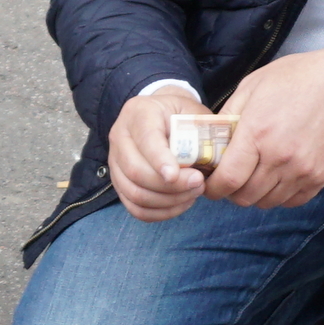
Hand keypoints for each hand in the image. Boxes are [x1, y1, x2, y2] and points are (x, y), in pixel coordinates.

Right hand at [106, 84, 209, 222]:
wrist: (162, 115)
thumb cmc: (181, 114)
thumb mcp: (193, 112)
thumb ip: (199, 133)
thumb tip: (208, 161)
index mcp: (139, 112)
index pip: (146, 139)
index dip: (160, 160)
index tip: (176, 175)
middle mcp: (120, 136)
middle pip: (136, 171)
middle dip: (170, 186)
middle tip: (199, 184)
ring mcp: (115, 161)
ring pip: (134, 193)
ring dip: (168, 201)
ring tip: (194, 193)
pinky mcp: (119, 182)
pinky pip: (135, 208)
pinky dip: (160, 212)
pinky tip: (181, 203)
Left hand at [203, 37, 323, 211]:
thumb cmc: (298, 78)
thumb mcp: (252, 86)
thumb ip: (228, 116)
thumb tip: (210, 141)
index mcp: (257, 133)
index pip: (227, 180)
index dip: (213, 188)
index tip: (211, 183)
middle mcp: (280, 157)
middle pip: (245, 197)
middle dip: (232, 192)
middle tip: (232, 178)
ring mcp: (302, 170)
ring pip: (268, 202)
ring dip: (256, 194)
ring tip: (256, 175)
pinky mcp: (321, 177)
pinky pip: (292, 201)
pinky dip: (281, 195)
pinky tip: (278, 176)